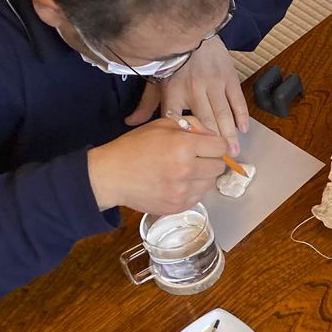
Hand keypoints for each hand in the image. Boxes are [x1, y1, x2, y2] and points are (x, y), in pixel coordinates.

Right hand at [86, 117, 227, 212]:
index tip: (208, 146)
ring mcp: (182, 192)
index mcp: (184, 146)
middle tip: (195, 158)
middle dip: (210, 160)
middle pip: (219, 166)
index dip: (215, 144)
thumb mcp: (162, 124)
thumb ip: (192, 125)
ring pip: (210, 183)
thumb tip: (213, 135)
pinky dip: (192, 190)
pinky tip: (177, 183)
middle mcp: (186, 170)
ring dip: (202, 176)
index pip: (221, 147)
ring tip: (184, 171)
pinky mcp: (178, 207)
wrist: (111, 176)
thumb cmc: (134, 147)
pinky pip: (198, 197)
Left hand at [137, 37, 247, 155]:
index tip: (189, 159)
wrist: (190, 31)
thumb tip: (130, 124)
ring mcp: (214, 83)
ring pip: (223, 113)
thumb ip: (145, 105)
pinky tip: (243, 129)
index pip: (177, 121)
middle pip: (205, 122)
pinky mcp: (229, 77)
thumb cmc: (171, 60)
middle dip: (214, 144)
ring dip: (229, 134)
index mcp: (173, 92)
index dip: (184, 141)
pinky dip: (241, 115)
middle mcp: (194, 90)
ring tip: (234, 152)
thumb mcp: (155, 82)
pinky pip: (237, 99)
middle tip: (221, 163)